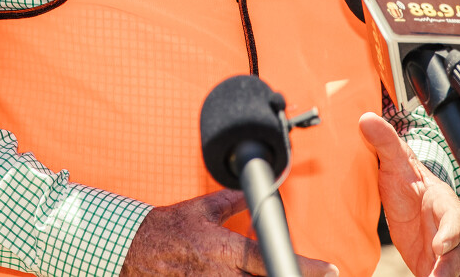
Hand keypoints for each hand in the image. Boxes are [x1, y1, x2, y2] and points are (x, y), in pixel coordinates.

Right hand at [120, 188, 337, 276]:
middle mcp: (219, 273)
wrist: (128, 249)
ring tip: (282, 273)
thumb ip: (232, 202)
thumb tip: (256, 191)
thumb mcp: (201, 209)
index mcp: (224, 247)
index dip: (305, 267)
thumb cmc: (165, 228)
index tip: (331, 271)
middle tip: (309, 275)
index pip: (271, 258)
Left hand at [361, 113, 459, 276]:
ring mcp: (440, 247)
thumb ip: (384, 143)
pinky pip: (435, 274)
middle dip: (451, 263)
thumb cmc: (405, 180)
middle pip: (457, 249)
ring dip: (443, 275)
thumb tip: (366, 119)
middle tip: (439, 276)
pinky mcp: (429, 262)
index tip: (439, 244)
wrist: (405, 196)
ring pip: (450, 266)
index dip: (450, 231)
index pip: (453, 217)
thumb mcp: (394, 162)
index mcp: (442, 202)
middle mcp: (446, 227)